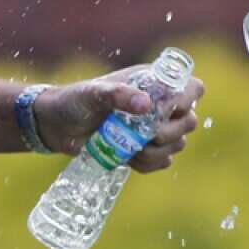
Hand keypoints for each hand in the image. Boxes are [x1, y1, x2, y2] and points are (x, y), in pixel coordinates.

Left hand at [34, 66, 205, 172]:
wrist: (55, 126)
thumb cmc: (75, 100)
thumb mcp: (94, 93)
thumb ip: (119, 95)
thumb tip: (147, 105)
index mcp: (155, 84)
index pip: (193, 88)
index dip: (188, 100)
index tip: (167, 110)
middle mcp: (160, 106)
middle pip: (190, 121)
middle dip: (170, 132)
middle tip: (147, 134)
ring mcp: (154, 130)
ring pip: (178, 144)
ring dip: (158, 151)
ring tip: (132, 149)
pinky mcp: (144, 151)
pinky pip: (163, 162)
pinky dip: (150, 164)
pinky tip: (130, 160)